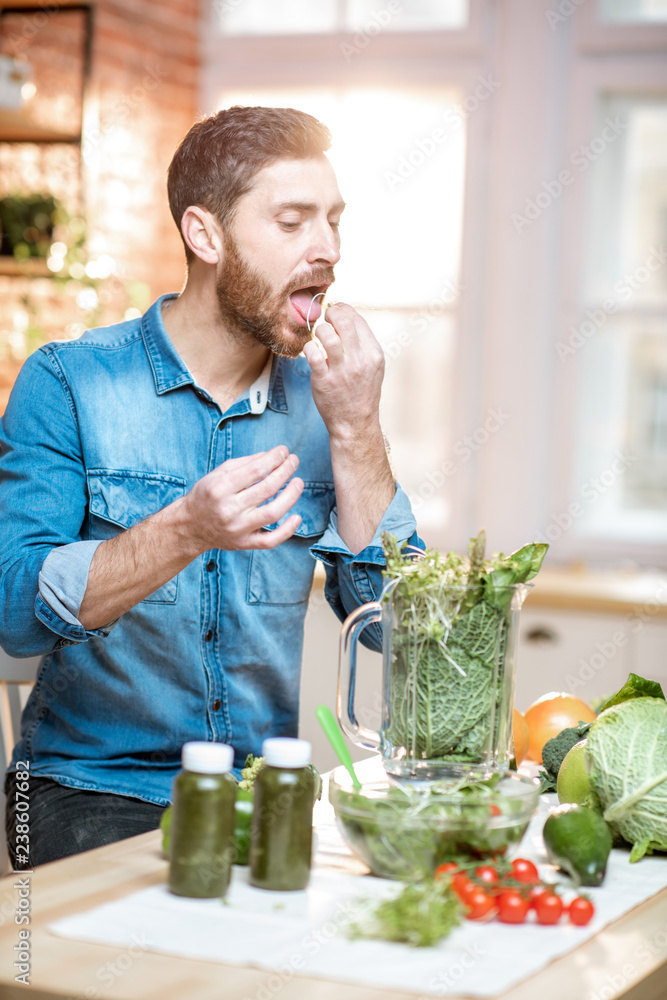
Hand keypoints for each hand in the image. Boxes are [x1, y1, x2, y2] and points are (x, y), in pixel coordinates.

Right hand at [182, 446, 303, 552]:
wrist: (190, 526)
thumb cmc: (206, 495)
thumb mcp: (218, 474)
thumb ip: (245, 463)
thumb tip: (272, 455)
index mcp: (220, 488)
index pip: (255, 470)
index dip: (274, 458)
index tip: (284, 451)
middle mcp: (229, 509)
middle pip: (267, 489)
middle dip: (285, 472)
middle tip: (294, 461)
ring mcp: (238, 528)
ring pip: (272, 513)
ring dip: (291, 496)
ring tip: (299, 482)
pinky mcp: (244, 543)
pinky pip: (270, 541)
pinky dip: (287, 530)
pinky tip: (297, 517)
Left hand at [302, 303, 384, 440]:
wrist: (355, 423)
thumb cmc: (362, 392)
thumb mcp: (373, 366)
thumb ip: (363, 343)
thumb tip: (347, 317)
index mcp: (374, 354)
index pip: (358, 319)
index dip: (344, 309)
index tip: (336, 311)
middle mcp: (360, 360)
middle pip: (343, 321)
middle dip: (331, 314)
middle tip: (326, 320)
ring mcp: (342, 371)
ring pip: (327, 334)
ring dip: (320, 330)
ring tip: (319, 336)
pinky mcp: (324, 380)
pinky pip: (312, 353)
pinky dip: (309, 347)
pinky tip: (311, 351)